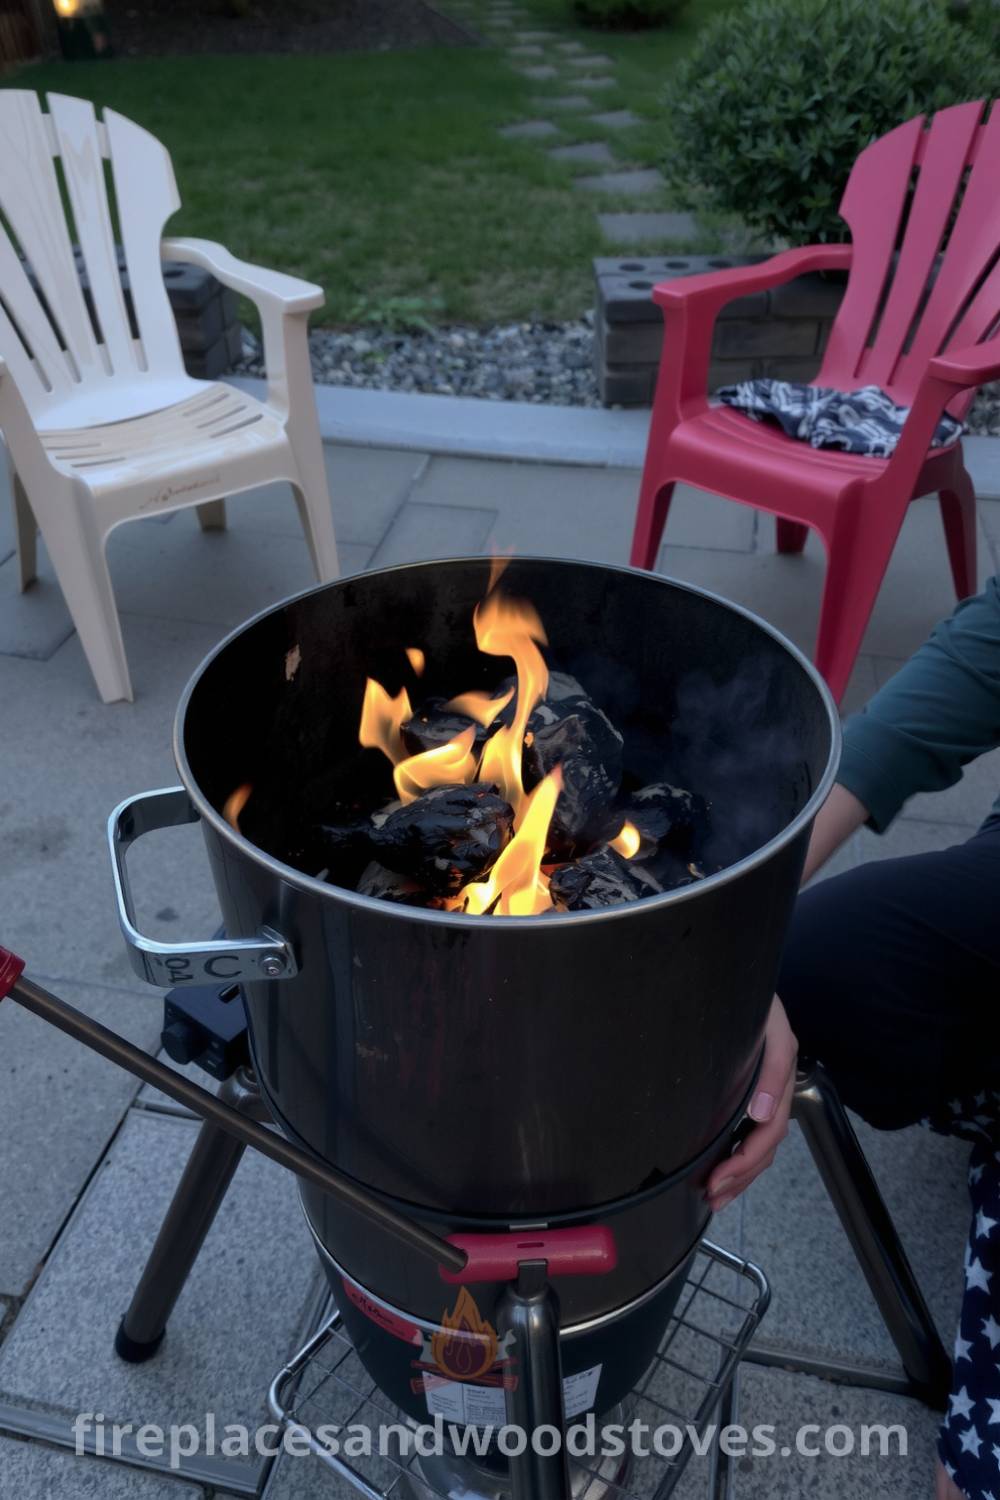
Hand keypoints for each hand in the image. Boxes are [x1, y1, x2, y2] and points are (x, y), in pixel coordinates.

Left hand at [706, 996, 797, 1213]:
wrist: (734, 970)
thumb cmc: (748, 995)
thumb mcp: (767, 1024)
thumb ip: (773, 1067)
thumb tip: (762, 1113)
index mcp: (780, 1068)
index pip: (771, 1128)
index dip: (748, 1156)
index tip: (721, 1173)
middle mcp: (775, 1083)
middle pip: (765, 1143)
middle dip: (741, 1174)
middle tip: (713, 1194)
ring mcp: (764, 1087)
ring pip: (759, 1142)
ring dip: (740, 1174)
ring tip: (715, 1195)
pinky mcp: (750, 1087)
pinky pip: (749, 1130)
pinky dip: (737, 1156)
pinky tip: (722, 1171)